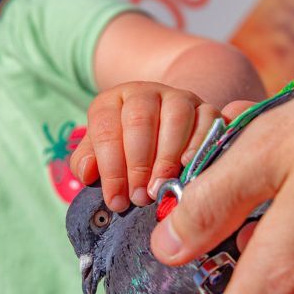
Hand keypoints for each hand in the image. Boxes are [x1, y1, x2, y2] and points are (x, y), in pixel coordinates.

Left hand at [69, 81, 251, 211]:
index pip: (105, 127)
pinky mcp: (206, 108)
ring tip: (161, 188)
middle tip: (139, 198)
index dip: (110, 167)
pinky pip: (206, 121)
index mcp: (112, 101)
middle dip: (137, 164)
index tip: (116, 200)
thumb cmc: (126, 150)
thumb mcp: (101, 154)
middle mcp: (145, 93)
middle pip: (139, 120)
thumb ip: (87, 162)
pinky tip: (187, 168)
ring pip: (175, 117)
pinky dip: (198, 145)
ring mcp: (178, 98)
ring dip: (166, 158)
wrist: (163, 130)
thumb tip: (87, 173)